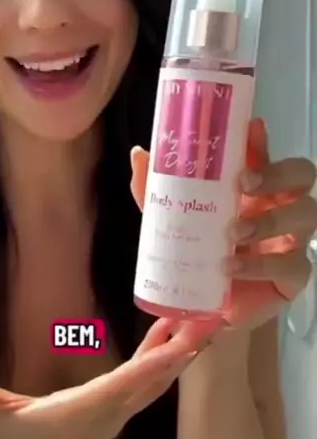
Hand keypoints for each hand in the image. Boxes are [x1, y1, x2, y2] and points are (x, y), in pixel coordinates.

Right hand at [0, 319, 204, 438]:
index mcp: (75, 414)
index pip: (122, 387)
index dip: (154, 364)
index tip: (184, 344)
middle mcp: (102, 418)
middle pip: (149, 384)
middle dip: (180, 354)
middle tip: (209, 322)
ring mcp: (110, 418)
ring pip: (152, 385)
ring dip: (176, 356)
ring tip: (199, 322)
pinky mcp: (110, 413)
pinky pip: (143, 386)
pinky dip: (161, 362)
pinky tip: (169, 336)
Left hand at [130, 118, 316, 332]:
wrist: (205, 309)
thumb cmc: (199, 254)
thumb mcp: (174, 221)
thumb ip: (158, 191)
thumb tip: (139, 154)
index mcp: (254, 188)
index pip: (265, 155)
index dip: (261, 140)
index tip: (250, 128)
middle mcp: (279, 205)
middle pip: (302, 174)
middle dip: (278, 172)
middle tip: (244, 182)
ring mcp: (292, 238)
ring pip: (306, 213)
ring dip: (270, 220)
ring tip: (234, 232)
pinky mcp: (293, 274)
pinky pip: (291, 263)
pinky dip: (260, 264)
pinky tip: (233, 267)